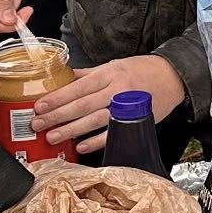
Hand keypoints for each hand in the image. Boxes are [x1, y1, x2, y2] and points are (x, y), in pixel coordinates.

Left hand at [33, 54, 185, 154]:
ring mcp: (127, 107)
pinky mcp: (135, 121)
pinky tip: (80, 147)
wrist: (173, 78)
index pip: (78, 87)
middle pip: (83, 105)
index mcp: (110, 73)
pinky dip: (96, 142)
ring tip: (53, 137)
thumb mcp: (114, 65)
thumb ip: (89, 74)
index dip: (57, 97)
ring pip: (95, 120)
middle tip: (38, 124)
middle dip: (58, 115)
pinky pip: (113, 134)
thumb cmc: (142, 70)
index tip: (39, 106)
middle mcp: (117, 89)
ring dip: (72, 130)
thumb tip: (65, 78)